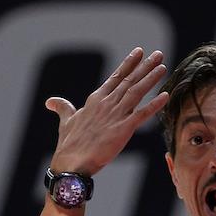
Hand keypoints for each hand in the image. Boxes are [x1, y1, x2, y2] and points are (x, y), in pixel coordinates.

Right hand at [46, 48, 168, 177]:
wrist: (71, 163)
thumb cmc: (68, 144)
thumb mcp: (66, 121)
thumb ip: (63, 108)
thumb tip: (51, 101)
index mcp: (95, 100)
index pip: (115, 77)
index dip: (128, 64)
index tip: (139, 52)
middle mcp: (107, 103)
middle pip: (129, 80)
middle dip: (144, 66)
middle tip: (158, 54)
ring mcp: (115, 115)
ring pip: (136, 92)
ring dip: (150, 78)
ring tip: (162, 67)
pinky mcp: (123, 129)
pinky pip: (142, 115)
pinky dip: (154, 105)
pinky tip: (165, 96)